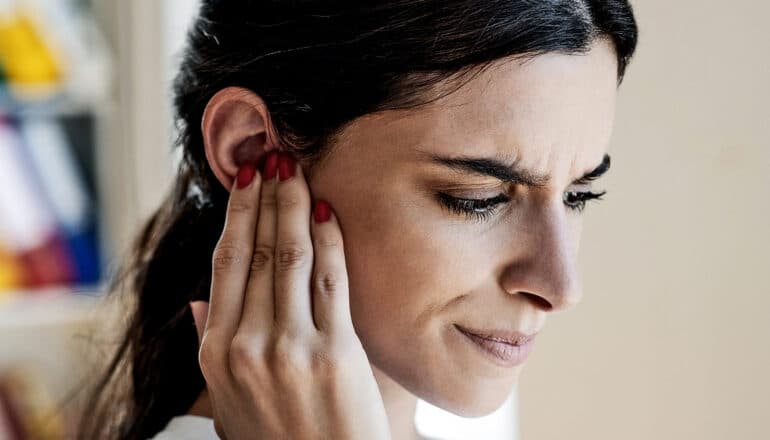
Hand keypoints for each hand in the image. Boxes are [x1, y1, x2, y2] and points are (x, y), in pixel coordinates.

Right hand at [189, 151, 390, 439]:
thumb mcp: (227, 402)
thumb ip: (209, 347)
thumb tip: (198, 300)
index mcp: (216, 353)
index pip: (224, 265)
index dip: (236, 215)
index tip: (245, 179)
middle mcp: (247, 345)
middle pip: (254, 252)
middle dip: (266, 197)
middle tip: (274, 155)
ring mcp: (290, 348)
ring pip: (289, 257)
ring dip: (294, 206)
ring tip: (297, 170)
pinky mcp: (334, 353)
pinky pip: (330, 282)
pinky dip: (329, 241)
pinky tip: (327, 213)